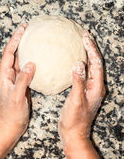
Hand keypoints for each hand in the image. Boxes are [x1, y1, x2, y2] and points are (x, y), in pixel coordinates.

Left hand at [0, 24, 35, 143]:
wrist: (10, 127)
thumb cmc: (11, 114)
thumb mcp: (17, 97)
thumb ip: (23, 80)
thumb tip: (30, 64)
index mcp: (4, 75)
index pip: (9, 52)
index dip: (15, 40)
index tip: (22, 29)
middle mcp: (7, 74)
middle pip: (12, 52)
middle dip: (19, 39)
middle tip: (27, 28)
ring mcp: (14, 78)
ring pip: (18, 58)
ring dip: (23, 47)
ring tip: (31, 37)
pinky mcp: (20, 83)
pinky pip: (24, 67)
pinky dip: (29, 59)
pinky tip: (37, 57)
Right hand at [58, 31, 104, 156]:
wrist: (73, 133)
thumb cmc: (75, 119)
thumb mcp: (76, 100)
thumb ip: (78, 82)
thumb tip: (79, 64)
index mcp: (96, 86)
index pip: (96, 63)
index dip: (91, 49)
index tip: (84, 37)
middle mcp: (95, 85)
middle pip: (95, 62)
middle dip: (90, 47)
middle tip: (84, 35)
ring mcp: (89, 87)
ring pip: (89, 65)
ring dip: (86, 53)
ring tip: (80, 42)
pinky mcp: (82, 89)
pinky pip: (82, 71)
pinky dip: (79, 61)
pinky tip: (71, 58)